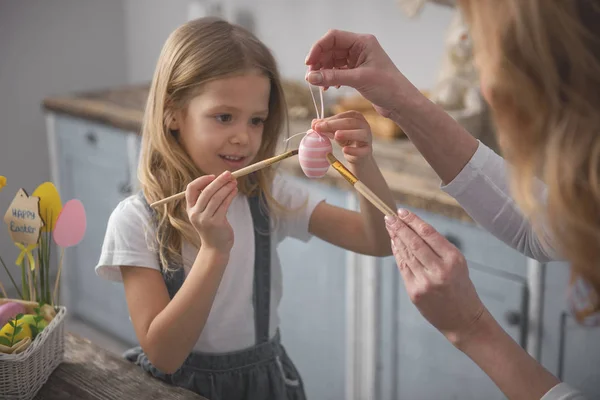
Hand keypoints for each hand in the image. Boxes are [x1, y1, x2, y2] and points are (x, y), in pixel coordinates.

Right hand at [186, 171, 236, 253]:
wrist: (215, 248)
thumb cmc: (212, 227)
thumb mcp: (205, 213)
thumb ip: (208, 199)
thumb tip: (222, 179)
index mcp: (190, 209)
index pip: (191, 189)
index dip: (201, 180)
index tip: (213, 176)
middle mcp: (195, 214)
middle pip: (206, 192)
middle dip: (219, 181)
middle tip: (229, 174)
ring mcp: (205, 219)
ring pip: (217, 197)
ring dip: (227, 187)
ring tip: (234, 182)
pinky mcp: (216, 223)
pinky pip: (224, 205)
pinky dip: (230, 195)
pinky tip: (235, 191)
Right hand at [304, 29, 417, 117]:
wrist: (401, 103)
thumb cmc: (388, 87)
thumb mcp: (358, 79)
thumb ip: (333, 76)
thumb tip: (310, 77)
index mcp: (363, 42)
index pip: (333, 37)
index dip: (318, 48)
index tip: (309, 63)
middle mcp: (360, 48)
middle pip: (331, 49)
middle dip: (319, 62)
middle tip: (311, 77)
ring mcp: (358, 60)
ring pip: (333, 60)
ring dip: (323, 71)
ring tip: (319, 84)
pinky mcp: (357, 72)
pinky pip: (337, 70)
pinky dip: (330, 77)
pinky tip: (328, 87)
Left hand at [311, 111, 372, 164]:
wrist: (358, 156)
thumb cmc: (347, 140)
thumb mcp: (335, 132)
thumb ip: (326, 127)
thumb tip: (314, 123)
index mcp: (356, 117)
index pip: (341, 117)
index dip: (328, 120)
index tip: (315, 125)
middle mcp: (364, 125)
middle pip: (349, 123)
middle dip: (333, 125)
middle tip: (319, 128)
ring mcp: (367, 138)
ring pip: (359, 134)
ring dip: (347, 134)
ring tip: (336, 135)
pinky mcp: (367, 151)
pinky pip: (362, 150)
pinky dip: (353, 150)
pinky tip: (345, 150)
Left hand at [385, 209, 487, 345]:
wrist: (463, 319)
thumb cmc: (460, 287)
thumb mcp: (458, 264)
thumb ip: (438, 248)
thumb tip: (413, 228)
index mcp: (453, 260)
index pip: (429, 234)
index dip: (413, 221)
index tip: (402, 211)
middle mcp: (439, 270)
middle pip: (414, 243)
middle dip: (399, 228)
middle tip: (388, 216)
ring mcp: (425, 282)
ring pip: (406, 255)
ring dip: (395, 239)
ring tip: (389, 227)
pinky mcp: (415, 292)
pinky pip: (403, 268)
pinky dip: (397, 254)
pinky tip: (394, 244)